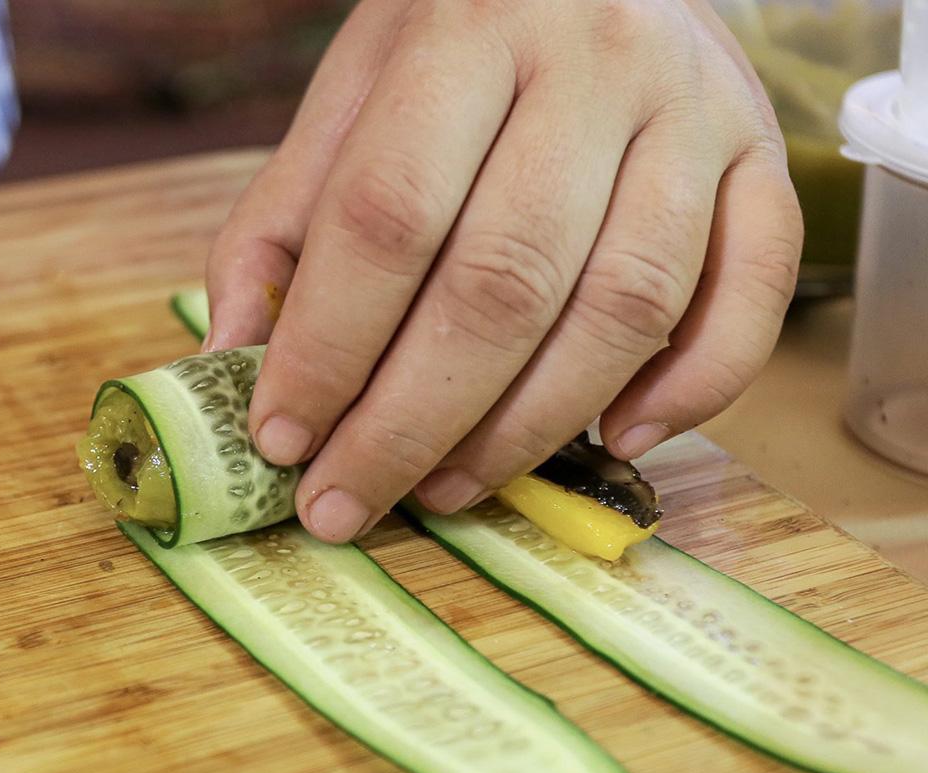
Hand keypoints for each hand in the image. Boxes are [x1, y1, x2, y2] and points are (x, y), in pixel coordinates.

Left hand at [204, 0, 801, 542]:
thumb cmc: (455, 38)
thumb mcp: (348, 95)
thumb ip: (281, 222)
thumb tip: (232, 363)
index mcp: (466, 31)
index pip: (387, 217)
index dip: (328, 348)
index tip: (282, 438)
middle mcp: (594, 64)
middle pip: (503, 284)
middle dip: (410, 422)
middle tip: (347, 502)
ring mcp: (696, 112)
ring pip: (624, 308)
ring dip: (528, 430)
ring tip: (445, 487)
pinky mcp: (763, 157)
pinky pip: (750, 297)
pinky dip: (691, 390)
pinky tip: (615, 440)